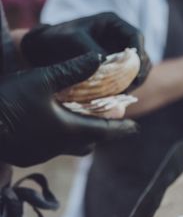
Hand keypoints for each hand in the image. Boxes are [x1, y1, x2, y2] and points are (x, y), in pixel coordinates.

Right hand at [0, 53, 136, 167]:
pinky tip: (48, 127)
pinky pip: (50, 150)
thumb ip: (71, 71)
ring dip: (78, 136)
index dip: (122, 128)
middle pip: (90, 142)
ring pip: (70, 148)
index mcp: (68, 130)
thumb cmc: (7, 101)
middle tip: (108, 123)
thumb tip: (97, 59)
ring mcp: (41, 155)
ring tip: (80, 122)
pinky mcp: (26, 157)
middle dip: (100, 133)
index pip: (105, 131)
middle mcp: (59, 147)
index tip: (135, 127)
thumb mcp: (40, 80)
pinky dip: (57, 139)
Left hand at [20, 12, 150, 90]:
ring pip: (139, 68)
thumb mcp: (73, 39)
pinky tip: (118, 94)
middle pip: (142, 54)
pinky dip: (126, 86)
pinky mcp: (116, 67)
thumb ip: (92, 49)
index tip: (135, 69)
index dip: (139, 52)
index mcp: (113, 23)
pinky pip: (128, 77)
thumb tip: (108, 64)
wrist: (44, 49)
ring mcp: (120, 53)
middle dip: (140, 71)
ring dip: (135, 80)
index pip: (136, 36)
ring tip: (125, 92)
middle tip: (132, 85)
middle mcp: (120, 37)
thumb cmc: (57, 38)